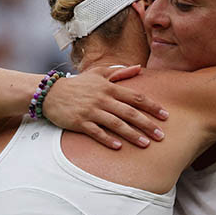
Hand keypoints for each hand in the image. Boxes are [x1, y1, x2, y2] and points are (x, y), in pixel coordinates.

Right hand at [42, 65, 167, 148]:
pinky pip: (96, 132)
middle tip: (161, 135)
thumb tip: (138, 68)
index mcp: (109, 88)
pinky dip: (107, 139)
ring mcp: (91, 111)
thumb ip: (119, 72)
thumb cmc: (77, 84)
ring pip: (116, 124)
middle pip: (130, 113)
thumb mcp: (98, 73)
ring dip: (132, 134)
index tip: (165, 115)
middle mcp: (102, 99)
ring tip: (145, 143)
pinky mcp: (79, 122)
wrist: (49, 92)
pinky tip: (119, 147)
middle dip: (147, 124)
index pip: (136, 97)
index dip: (152, 106)